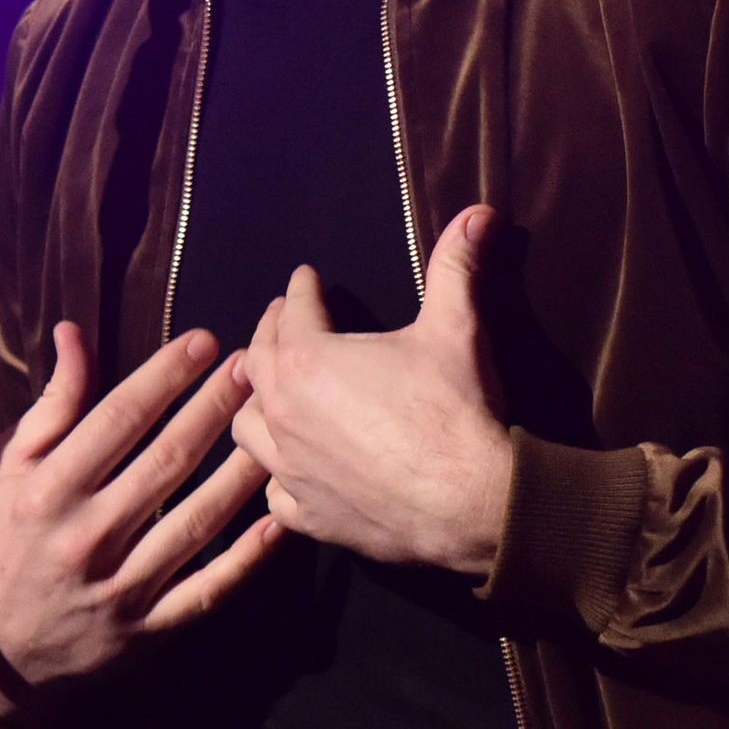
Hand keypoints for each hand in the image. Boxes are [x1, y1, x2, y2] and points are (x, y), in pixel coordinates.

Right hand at [0, 323, 285, 722]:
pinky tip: (278, 522)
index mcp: (49, 491)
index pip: (117, 420)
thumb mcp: (6, 469)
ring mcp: (121, 587)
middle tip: (254, 367)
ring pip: (196, 522)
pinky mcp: (147, 628)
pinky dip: (246, 560)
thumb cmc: (3, 542)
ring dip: (241, 472)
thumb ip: (50, 405)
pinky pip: (207, 590)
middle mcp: (86, 537)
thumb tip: (74, 333)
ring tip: (273, 427)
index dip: (165, 376)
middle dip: (214, 408)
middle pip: (166, 461)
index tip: (206, 342)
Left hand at [233, 205, 513, 575]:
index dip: (302, 288)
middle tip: (282, 320)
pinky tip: (292, 467)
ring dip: (259, 402)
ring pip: (249, 427)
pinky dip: (279, 473)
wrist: (470, 504)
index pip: (294, 309)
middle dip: (271, 333)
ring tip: (272, 390)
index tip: (306, 278)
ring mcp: (291, 468)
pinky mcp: (309, 514)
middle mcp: (284, 412)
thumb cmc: (454, 411)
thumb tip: (479, 213)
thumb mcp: (456, 329)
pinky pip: (274, 492)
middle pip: (260, 361)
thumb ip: (457, 266)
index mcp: (307, 360)